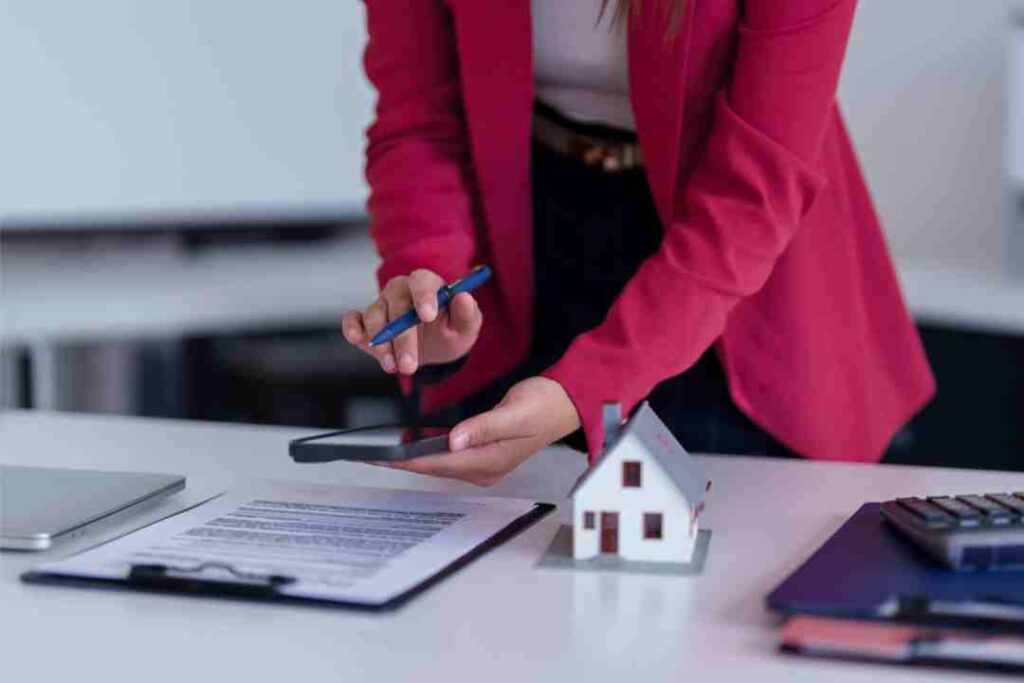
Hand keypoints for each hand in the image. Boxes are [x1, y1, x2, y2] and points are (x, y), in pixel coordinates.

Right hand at [342, 269, 482, 374]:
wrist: (436, 347)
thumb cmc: (451, 330)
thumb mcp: (466, 327)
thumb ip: (467, 314)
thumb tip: (464, 297)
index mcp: (427, 285)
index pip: (422, 281)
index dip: (423, 296)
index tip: (428, 317)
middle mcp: (401, 290)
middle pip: (396, 304)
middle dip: (402, 337)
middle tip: (409, 365)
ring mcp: (382, 304)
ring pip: (375, 316)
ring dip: (382, 344)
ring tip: (394, 367)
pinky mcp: (365, 322)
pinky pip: (353, 319)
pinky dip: (352, 327)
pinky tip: (356, 338)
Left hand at [379, 377, 581, 485]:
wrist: (567, 403)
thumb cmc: (546, 405)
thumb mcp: (516, 412)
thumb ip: (485, 427)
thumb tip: (454, 440)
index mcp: (490, 461)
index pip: (437, 463)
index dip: (404, 460)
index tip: (378, 456)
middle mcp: (484, 468)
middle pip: (432, 467)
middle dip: (399, 461)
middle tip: (366, 454)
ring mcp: (484, 463)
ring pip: (438, 464)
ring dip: (410, 458)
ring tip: (380, 452)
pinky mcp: (483, 453)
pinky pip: (447, 457)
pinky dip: (426, 452)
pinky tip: (410, 447)